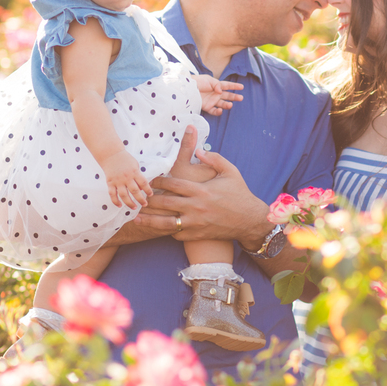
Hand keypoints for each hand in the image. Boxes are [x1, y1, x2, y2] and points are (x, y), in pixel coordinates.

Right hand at [101, 149, 153, 209]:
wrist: (111, 154)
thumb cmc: (125, 160)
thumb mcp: (135, 165)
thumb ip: (138, 176)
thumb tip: (142, 189)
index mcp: (134, 172)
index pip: (143, 183)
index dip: (148, 190)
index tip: (150, 195)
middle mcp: (126, 177)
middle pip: (135, 191)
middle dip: (140, 199)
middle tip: (144, 204)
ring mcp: (117, 181)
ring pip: (124, 195)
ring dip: (129, 203)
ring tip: (134, 208)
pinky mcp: (110, 183)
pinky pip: (112, 194)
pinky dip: (115, 201)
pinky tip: (119, 206)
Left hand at [134, 127, 268, 246]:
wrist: (249, 220)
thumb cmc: (240, 194)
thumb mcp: (230, 172)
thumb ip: (214, 158)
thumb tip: (198, 151)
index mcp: (201, 190)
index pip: (173, 184)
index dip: (159, 181)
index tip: (150, 179)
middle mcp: (196, 207)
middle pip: (165, 203)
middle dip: (149, 199)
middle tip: (138, 196)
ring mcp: (195, 223)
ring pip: (166, 223)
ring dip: (150, 220)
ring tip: (137, 217)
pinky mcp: (197, 234)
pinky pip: (177, 234)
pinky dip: (167, 230)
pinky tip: (160, 226)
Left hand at [194, 74, 243, 115]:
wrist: (187, 88)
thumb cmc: (197, 82)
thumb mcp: (208, 80)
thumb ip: (217, 85)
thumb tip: (221, 91)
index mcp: (216, 86)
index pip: (227, 85)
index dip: (234, 86)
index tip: (242, 87)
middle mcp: (215, 93)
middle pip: (227, 95)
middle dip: (234, 97)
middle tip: (241, 98)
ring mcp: (212, 100)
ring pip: (222, 104)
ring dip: (227, 104)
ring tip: (230, 104)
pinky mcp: (207, 107)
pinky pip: (214, 111)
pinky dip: (218, 112)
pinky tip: (220, 110)